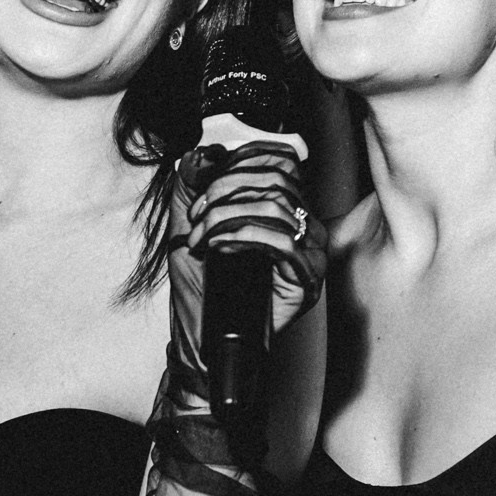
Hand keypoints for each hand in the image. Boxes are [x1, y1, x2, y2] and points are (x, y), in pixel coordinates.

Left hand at [167, 138, 327, 376]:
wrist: (202, 341)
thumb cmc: (201, 292)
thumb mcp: (186, 228)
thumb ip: (191, 187)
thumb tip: (202, 154)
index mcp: (281, 209)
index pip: (280, 161)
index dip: (242, 160)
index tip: (206, 180)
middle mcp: (302, 227)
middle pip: (276, 180)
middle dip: (224, 192)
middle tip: (196, 219)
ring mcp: (309, 253)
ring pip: (275, 206)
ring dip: (226, 217)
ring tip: (202, 239)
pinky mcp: (306, 279)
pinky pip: (280, 241)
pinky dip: (242, 237)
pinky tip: (221, 249)